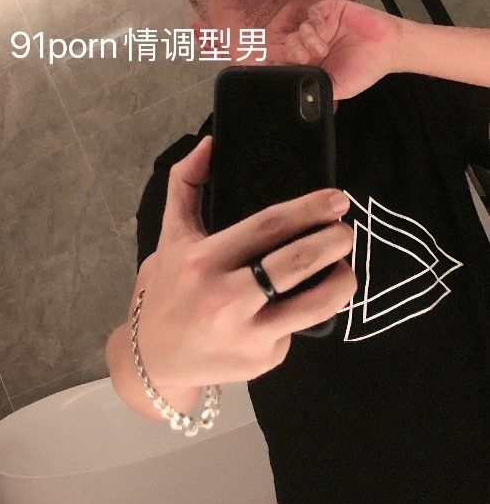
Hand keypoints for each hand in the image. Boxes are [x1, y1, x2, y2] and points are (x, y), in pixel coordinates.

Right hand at [134, 136, 356, 389]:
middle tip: (346, 230)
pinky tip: (299, 301)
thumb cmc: (169, 287)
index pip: (267, 226)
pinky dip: (307, 310)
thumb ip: (186, 183)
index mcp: (203, 260)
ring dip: (342, 280)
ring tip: (343, 266)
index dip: (309, 209)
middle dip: (333, 240)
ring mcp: (247, 334)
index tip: (336, 199)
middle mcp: (225, 298)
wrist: (156, 357)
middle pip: (296, 262)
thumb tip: (210, 143)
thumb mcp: (170, 234)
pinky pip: (297, 328)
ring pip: (314, 304)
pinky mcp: (263, 360)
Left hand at [285, 0, 404, 99]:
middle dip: (294, 51)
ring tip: (322, 49)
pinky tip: (324, 27)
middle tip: (306, 58)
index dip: (278, 61)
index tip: (269, 64)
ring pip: (300, 28)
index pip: (289, 59)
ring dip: (307, 39)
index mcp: (314, 61)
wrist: (389, 48)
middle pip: (290, 43)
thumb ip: (318, 90)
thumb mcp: (339, 88)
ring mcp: (322, 26)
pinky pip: (312, 11)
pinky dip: (314, 19)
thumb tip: (299, 99)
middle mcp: (315, 42)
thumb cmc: (366, 69)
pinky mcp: (330, 11)